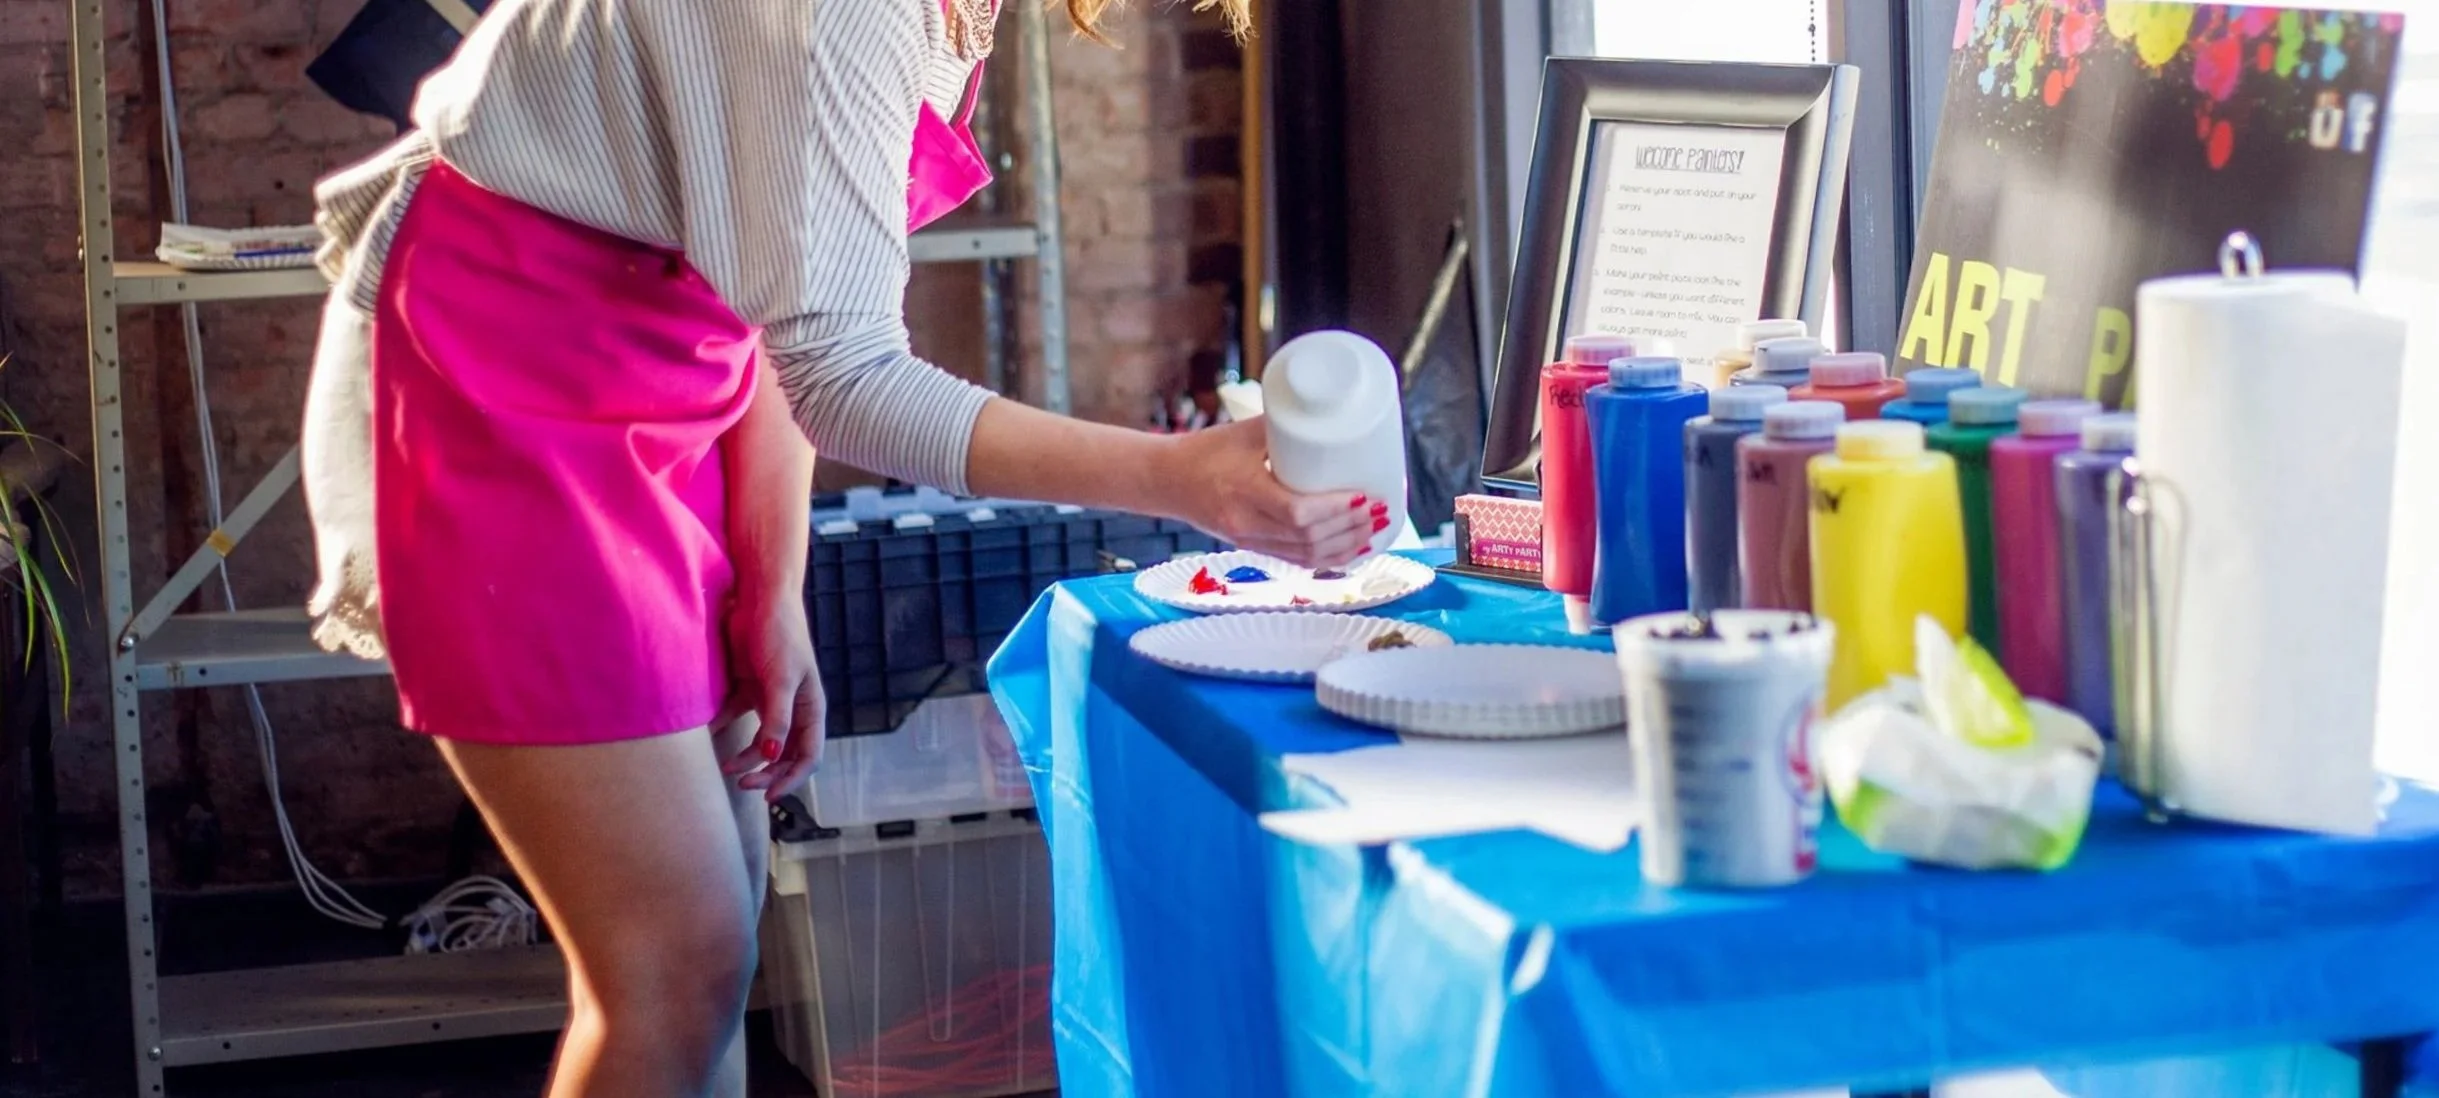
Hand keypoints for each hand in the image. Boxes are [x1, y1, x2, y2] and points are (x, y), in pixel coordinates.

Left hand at [717, 582, 826, 801]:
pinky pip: (736, 719)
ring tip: (726, 767)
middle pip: (785, 754)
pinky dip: (724, 730)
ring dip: (747, 759)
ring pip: (762, 742)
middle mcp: (793, 709)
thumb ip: (777, 719)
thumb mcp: (781, 679)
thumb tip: (773, 756)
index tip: (769, 797)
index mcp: (811, 709)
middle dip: (767, 774)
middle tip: (744, 785)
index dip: (792, 779)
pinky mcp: (748, 689)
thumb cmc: (780, 635)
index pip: (809, 755)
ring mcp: (770, 700)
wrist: (759, 598)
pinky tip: (709, 735)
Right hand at [1160, 418, 1387, 568]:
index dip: (1337, 509)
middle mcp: (1246, 523)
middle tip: (1378, 510)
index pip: (1298, 512)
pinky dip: (1328, 558)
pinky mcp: (1252, 548)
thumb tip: (1329, 412)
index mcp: (1243, 491)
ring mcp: (1249, 541)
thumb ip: (1284, 425)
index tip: (1364, 496)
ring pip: (1306, 556)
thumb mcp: (1243, 432)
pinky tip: (1350, 550)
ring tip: (1372, 530)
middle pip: (1309, 538)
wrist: (1167, 481)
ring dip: (1345, 547)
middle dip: (1351, 528)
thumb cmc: (1203, 451)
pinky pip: (1296, 561)